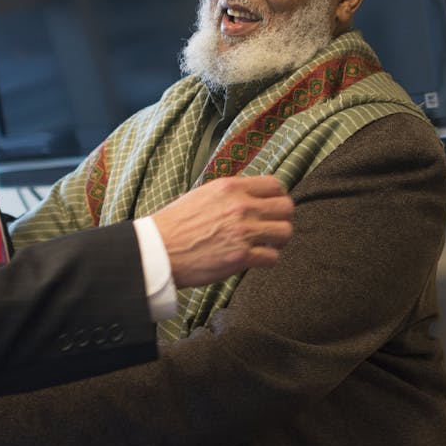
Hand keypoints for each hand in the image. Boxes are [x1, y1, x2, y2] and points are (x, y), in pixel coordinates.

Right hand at [152, 175, 294, 287]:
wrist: (158, 250)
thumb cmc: (175, 224)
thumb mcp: (203, 194)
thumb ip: (230, 194)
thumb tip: (250, 197)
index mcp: (231, 187)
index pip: (275, 185)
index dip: (278, 197)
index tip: (273, 207)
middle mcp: (241, 206)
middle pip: (287, 208)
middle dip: (283, 219)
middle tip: (272, 228)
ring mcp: (243, 232)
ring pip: (285, 232)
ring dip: (278, 241)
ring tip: (266, 244)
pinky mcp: (241, 256)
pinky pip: (273, 257)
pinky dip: (268, 260)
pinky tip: (256, 259)